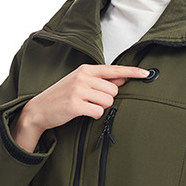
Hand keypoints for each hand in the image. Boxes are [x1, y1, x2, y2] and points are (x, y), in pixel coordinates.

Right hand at [10, 64, 149, 150]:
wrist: (39, 110)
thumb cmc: (62, 96)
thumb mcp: (80, 83)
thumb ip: (101, 80)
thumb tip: (123, 78)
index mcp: (86, 70)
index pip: (114, 69)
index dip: (132, 72)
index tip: (146, 73)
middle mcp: (83, 77)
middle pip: (113, 90)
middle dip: (106, 99)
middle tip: (91, 101)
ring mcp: (78, 90)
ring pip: (107, 101)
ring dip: (100, 107)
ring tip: (85, 106)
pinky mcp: (75, 105)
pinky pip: (98, 112)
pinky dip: (93, 115)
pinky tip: (82, 113)